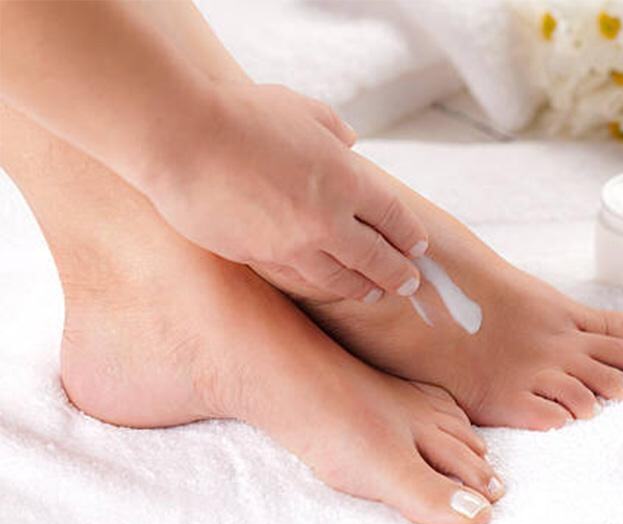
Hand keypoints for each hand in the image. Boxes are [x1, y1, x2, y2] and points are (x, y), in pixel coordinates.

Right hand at [142, 83, 427, 301]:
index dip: (410, 235)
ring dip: (364, 287)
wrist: (182, 136)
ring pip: (340, 278)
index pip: (393, 217)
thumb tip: (350, 144)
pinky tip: (330, 285)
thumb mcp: (301, 109)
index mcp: (346, 179)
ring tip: (375, 293)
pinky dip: (323, 284)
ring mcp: (292, 244)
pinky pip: (301, 278)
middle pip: (376, 257)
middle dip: (399, 273)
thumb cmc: (241, 113)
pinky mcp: (259, 257)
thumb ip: (333, 129)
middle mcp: (327, 219)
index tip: (418, 246)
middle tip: (410, 283)